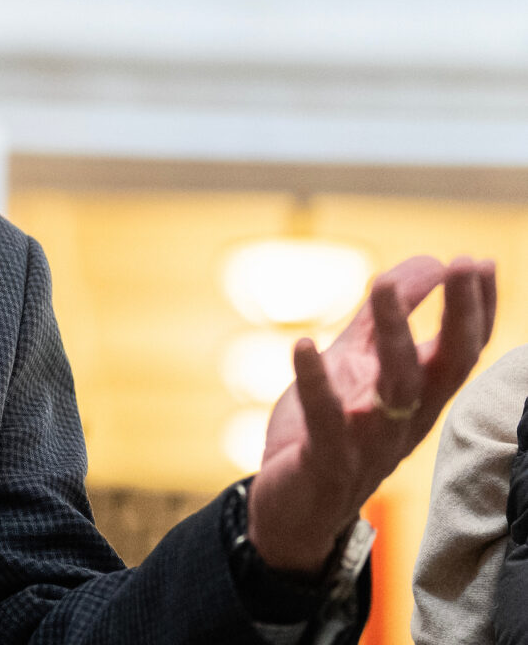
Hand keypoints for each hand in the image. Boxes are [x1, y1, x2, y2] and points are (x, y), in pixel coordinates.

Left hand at [246, 255, 495, 572]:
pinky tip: (304, 343)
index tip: (479, 262)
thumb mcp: (356, 368)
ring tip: (381, 282)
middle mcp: (403, 419)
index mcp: (417, 398)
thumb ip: (381, 323)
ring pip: (395, 387)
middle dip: (459, 316)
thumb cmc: (330, 431)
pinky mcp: (326, 458)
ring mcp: (368, 440)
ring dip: (393, 333)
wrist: (293, 509)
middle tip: (462, 265)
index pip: (461, 352)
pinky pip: (325, 417)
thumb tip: (424, 265)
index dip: (476, 310)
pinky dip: (314, 380)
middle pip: (446, 366)